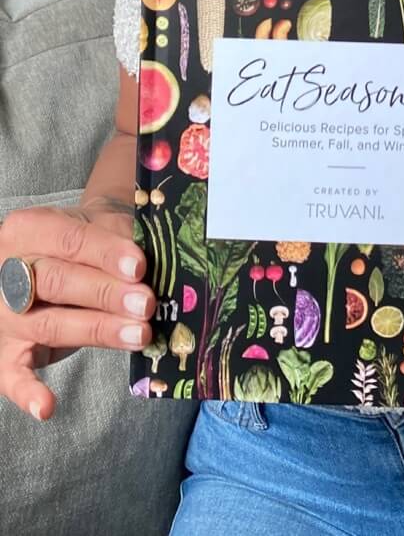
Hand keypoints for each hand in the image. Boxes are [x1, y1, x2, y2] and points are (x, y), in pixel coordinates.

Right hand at [0, 197, 153, 421]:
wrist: (61, 251)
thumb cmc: (86, 241)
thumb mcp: (101, 227)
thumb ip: (122, 244)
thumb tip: (157, 269)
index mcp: (28, 229)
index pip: (70, 240)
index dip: (106, 254)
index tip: (140, 267)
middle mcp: (7, 269)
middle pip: (57, 282)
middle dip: (106, 294)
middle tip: (146, 304)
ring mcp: (3, 313)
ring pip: (49, 324)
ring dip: (97, 331)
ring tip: (138, 335)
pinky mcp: (5, 350)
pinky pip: (11, 374)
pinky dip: (26, 392)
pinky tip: (46, 407)